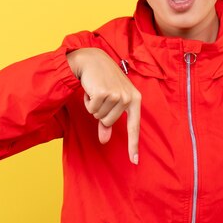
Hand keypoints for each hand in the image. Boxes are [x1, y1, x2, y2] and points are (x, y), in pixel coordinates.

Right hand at [67, 48, 140, 164]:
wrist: (92, 60)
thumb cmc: (103, 80)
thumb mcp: (110, 99)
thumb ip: (107, 121)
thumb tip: (104, 140)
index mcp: (135, 99)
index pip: (134, 126)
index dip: (133, 145)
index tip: (134, 161)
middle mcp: (128, 98)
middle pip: (108, 122)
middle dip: (100, 112)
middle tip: (100, 95)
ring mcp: (117, 95)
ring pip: (99, 116)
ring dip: (93, 105)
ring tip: (97, 90)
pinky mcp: (105, 93)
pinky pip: (92, 109)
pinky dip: (88, 101)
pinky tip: (91, 88)